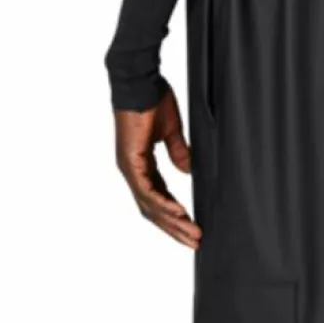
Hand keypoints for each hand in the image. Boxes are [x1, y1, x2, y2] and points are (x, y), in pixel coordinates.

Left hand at [114, 82, 201, 248]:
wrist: (140, 81)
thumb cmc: (153, 99)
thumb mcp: (171, 131)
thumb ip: (178, 152)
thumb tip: (187, 170)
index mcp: (141, 164)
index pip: (158, 197)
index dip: (175, 214)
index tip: (192, 226)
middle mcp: (133, 170)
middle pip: (152, 208)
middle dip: (174, 227)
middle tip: (194, 241)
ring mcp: (129, 167)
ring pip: (149, 205)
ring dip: (171, 221)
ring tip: (191, 233)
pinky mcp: (130, 161)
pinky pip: (146, 190)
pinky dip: (162, 204)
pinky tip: (177, 214)